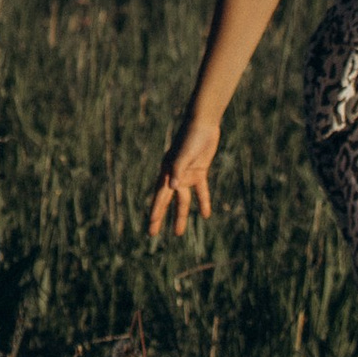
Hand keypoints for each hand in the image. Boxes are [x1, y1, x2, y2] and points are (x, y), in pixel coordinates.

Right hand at [146, 112, 219, 237]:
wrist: (203, 123)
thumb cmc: (190, 136)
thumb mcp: (183, 154)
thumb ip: (178, 169)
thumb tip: (173, 187)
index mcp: (167, 171)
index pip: (160, 196)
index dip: (156, 211)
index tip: (151, 226)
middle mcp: (175, 175)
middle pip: (167, 202)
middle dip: (161, 217)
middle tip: (153, 234)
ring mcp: (187, 174)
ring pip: (183, 200)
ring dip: (181, 215)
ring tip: (179, 233)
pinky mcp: (199, 171)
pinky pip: (201, 191)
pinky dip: (203, 202)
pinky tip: (206, 215)